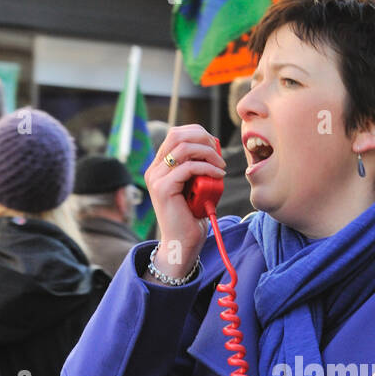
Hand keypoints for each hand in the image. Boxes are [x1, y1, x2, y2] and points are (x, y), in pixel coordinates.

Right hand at [144, 125, 226, 274]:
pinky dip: (207, 168)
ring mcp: (156, 178)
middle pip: (177, 135)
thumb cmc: (193, 215)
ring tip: (220, 167)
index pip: (176, 134)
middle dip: (203, 139)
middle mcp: (154, 169)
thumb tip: (213, 146)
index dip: (198, 133)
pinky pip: (188, 168)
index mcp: (160, 166)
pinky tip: (218, 176)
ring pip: (183, 148)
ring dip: (207, 154)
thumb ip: (198, 166)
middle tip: (219, 155)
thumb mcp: (197, 184)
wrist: (183, 242)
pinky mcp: (163, 188)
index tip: (215, 146)